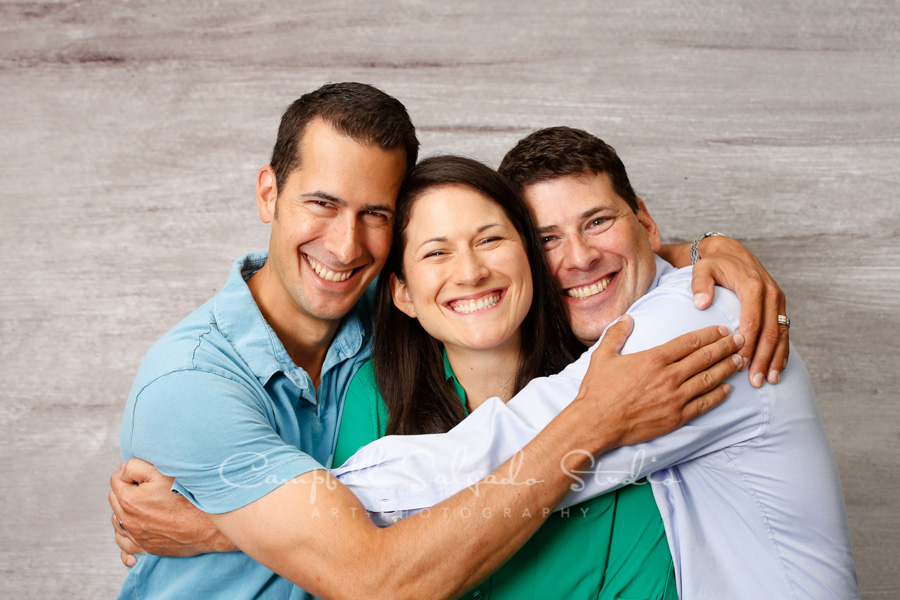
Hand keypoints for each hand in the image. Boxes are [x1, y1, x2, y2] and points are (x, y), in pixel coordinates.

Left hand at [109, 458, 235, 566]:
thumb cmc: (189, 499)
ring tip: (141, 503)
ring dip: (123, 510)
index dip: (129, 472)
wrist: (207, 529)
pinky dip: (124, 535)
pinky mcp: (145, 548)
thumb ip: (137, 466)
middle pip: (114, 498)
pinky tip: (132, 529)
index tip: (142, 473)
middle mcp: (128, 520)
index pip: (116, 479)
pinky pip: (124, 543)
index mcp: (129, 500)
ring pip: (117, 520)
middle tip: (144, 485)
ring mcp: (136, 536)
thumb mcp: (163, 474)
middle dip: (125, 489)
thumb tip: (123, 469)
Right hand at [575, 315, 743, 448]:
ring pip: (709, 379)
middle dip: (726, 347)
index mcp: (654, 358)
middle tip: (741, 339)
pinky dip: (718, 395)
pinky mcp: (676, 417)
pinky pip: (704, 404)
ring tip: (740, 360)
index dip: (709, 334)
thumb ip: (616, 334)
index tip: (722, 329)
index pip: (689, 342)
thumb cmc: (598, 390)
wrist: (597, 423)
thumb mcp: (602, 356)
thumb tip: (627, 318)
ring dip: (727, 368)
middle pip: (705, 358)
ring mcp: (675, 398)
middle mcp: (669, 376)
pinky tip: (728, 389)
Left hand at [690, 236, 788, 387]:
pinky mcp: (780, 305)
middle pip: (770, 332)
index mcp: (752, 286)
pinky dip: (782, 350)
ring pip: (781, 334)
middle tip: (755, 381)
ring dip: (775, 358)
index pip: (752, 321)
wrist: (731, 251)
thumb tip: (701, 304)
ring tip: (769, 380)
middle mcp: (770, 293)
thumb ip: (700, 284)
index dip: (748, 345)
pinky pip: (784, 330)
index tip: (740, 364)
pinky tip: (778, 368)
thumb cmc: (713, 263)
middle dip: (763, 359)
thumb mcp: (702, 268)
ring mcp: (778, 300)